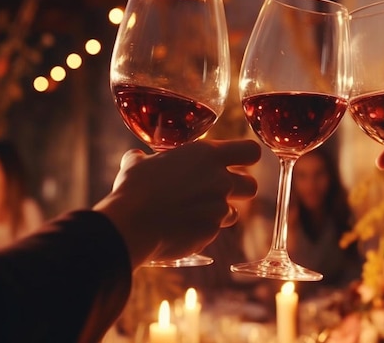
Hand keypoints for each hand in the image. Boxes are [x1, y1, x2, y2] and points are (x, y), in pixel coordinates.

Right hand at [95, 139, 259, 266]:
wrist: (132, 224)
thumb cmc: (134, 188)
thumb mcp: (137, 164)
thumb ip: (144, 159)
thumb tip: (136, 158)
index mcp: (207, 155)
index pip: (251, 151)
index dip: (247, 157)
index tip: (239, 161)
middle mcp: (220, 180)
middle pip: (252, 185)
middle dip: (240, 190)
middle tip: (220, 191)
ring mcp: (218, 208)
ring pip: (234, 212)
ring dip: (219, 213)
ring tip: (194, 213)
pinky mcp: (211, 232)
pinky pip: (213, 231)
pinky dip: (201, 231)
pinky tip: (181, 229)